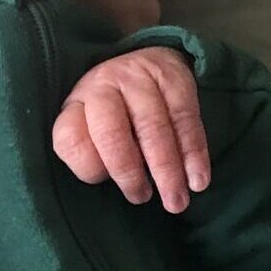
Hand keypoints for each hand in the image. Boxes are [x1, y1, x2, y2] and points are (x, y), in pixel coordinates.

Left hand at [52, 48, 210, 213]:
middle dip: (128, 173)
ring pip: (153, 128)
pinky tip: (198, 180)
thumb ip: (90, 157)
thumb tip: (112, 181)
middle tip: (142, 198)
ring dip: (167, 171)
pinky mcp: (175, 78)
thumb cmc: (113, 117)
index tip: (106, 184)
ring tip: (176, 202)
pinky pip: (185, 120)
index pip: (72, 138)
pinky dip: (194, 154)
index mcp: (78, 103)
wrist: (143, 67)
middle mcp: (105, 84)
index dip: (89, 167)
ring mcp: (141, 77)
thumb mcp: (89, 132)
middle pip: (112, 134)